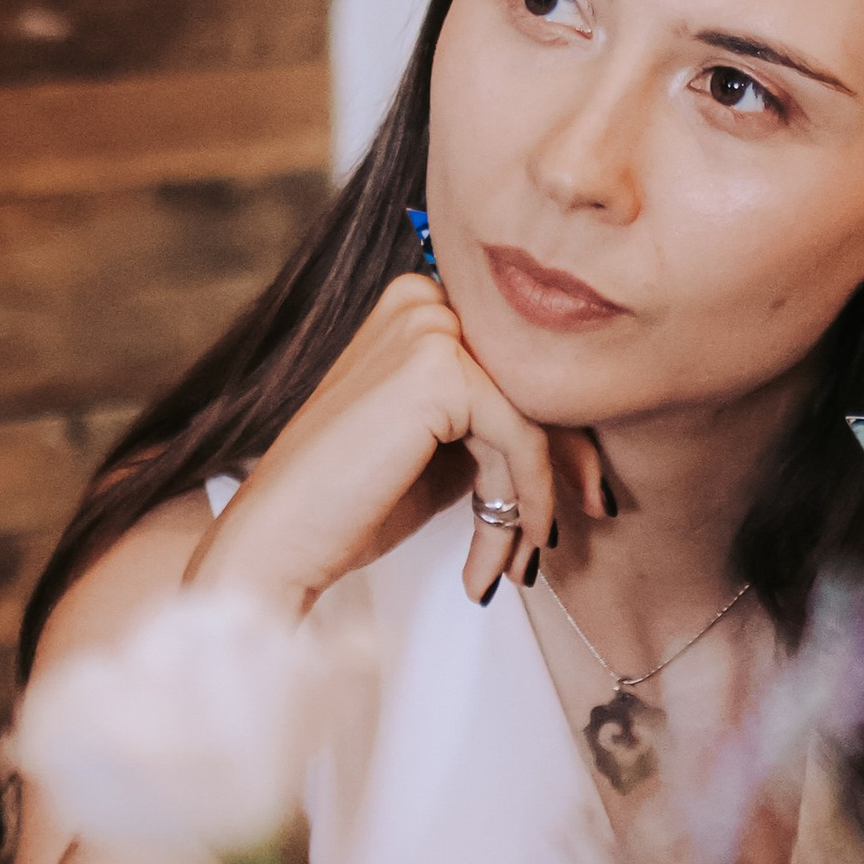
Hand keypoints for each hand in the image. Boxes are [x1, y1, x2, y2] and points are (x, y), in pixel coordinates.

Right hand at [188, 272, 606, 614]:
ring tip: (511, 563)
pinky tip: (499, 556)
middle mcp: (422, 300)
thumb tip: (581, 442)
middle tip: (582, 521)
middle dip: (566, 461)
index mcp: (418, 304)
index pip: (519, 361)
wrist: (280, 539)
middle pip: (535, 380)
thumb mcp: (444, 448)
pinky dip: (522, 503)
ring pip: (530, 415)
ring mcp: (427, 326)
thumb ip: (499, 424)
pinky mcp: (437, 367)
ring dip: (529, 502)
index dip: (561, 431)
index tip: (583, 494)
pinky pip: (518, 438)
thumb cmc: (351, 501)